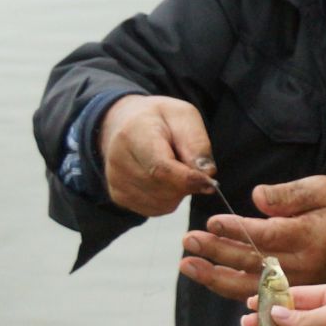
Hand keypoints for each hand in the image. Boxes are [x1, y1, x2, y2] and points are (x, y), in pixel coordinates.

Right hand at [101, 95, 216, 216]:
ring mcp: (115, 181)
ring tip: (175, 167)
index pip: (161, 168)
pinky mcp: (118, 196)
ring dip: (179, 192)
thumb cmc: (159, 119)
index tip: (210, 181)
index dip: (189, 179)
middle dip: (188, 184)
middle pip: (164, 188)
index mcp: (133, 134)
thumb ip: (197, 143)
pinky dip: (169, 198)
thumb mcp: (184, 116)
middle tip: (192, 166)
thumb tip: (207, 173)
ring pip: (162, 203)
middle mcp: (118, 161)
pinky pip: (155, 209)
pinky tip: (165, 179)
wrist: (125, 123)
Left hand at [181, 175, 325, 300]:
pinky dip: (227, 288)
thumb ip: (291, 194)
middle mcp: (300, 264)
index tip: (213, 221)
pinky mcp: (288, 292)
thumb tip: (257, 197)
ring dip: (214, 276)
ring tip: (188, 264)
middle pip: (251, 261)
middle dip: (217, 251)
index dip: (238, 230)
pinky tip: (206, 277)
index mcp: (309, 235)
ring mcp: (293, 282)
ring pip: (247, 284)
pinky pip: (254, 294)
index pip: (268, 235)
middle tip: (190, 241)